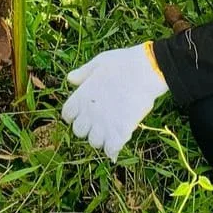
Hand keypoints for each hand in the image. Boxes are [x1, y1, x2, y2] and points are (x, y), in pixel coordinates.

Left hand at [62, 43, 168, 161]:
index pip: (67, 114)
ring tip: (111, 130)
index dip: (74, 115)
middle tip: (99, 122)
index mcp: (82, 96)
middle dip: (87, 128)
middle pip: (79, 131)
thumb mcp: (98, 63)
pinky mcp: (120, 131)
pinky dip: (113, 149)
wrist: (145, 71)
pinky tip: (119, 140)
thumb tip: (70, 79)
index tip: (83, 113)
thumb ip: (83, 73)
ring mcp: (104, 124)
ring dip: (101, 138)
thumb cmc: (123, 63)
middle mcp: (89, 112)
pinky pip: (111, 149)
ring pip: (94, 142)